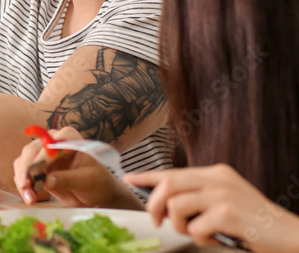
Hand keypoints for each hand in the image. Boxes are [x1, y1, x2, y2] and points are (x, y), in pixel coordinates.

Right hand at [13, 126, 137, 208]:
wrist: (97, 194)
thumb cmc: (97, 183)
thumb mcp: (88, 181)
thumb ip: (68, 179)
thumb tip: (47, 181)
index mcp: (68, 138)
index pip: (49, 143)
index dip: (41, 157)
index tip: (36, 174)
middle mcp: (52, 142)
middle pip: (31, 151)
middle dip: (26, 170)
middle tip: (25, 186)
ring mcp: (42, 155)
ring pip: (23, 162)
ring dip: (22, 180)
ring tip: (29, 197)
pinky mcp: (37, 169)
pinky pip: (24, 174)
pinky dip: (24, 186)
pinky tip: (30, 197)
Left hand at [129, 164, 298, 251]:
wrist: (290, 234)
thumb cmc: (254, 223)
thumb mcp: (225, 201)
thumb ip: (199, 197)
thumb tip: (165, 202)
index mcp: (216, 173)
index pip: (173, 171)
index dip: (147, 176)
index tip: (129, 178)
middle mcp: (217, 179)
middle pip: (168, 185)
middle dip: (154, 204)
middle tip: (157, 221)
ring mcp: (223, 195)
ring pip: (176, 206)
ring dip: (179, 225)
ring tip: (195, 232)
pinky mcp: (228, 214)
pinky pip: (195, 228)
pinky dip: (200, 238)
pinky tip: (214, 239)